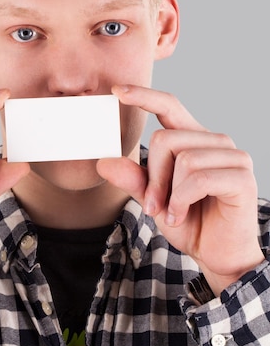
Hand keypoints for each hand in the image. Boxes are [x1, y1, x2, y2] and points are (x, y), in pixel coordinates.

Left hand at [97, 85, 263, 294]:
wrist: (217, 255)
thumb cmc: (190, 222)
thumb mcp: (153, 199)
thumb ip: (133, 179)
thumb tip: (103, 162)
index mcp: (194, 140)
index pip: (169, 106)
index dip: (144, 96)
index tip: (117, 90)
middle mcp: (215, 142)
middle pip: (166, 138)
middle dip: (153, 176)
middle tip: (154, 205)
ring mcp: (233, 157)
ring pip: (183, 159)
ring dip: (169, 193)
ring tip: (172, 212)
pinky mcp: (242, 177)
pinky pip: (199, 178)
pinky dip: (182, 201)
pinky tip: (182, 215)